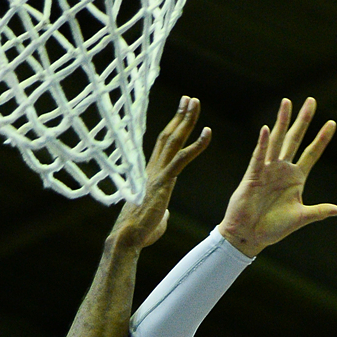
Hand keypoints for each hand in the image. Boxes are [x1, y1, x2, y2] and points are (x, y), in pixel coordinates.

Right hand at [113, 96, 212, 249]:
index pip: (163, 146)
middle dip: (180, 116)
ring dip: (186, 120)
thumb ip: (162, 210)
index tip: (181, 113)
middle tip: (189, 99)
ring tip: (195, 103)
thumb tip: (165, 213)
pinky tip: (208, 132)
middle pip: (168, 136)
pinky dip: (197, 144)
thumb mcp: (156, 218)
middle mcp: (153, 168)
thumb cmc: (140, 232)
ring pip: (174, 140)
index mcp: (151, 175)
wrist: (128, 237)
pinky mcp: (164, 181)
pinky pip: (183, 158)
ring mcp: (158, 173)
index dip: (173, 128)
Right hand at [218, 98, 336, 256]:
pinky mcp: (253, 176)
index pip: (311, 154)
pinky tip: (265, 129)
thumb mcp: (300, 218)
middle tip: (311, 100)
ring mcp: (267, 170)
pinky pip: (258, 157)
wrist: (249, 236)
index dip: (321, 140)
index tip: (332, 123)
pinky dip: (262, 144)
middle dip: (303, 120)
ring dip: (282, 122)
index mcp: (295, 178)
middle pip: (294, 139)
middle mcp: (282, 170)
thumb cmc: (273, 228)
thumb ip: (319, 211)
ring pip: (276, 141)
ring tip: (287, 102)